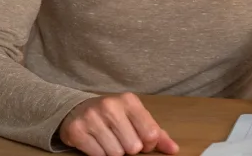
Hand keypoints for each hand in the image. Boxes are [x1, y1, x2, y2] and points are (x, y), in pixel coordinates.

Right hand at [59, 93, 179, 155]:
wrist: (76, 109)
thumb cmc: (113, 115)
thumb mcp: (135, 117)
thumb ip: (157, 133)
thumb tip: (174, 149)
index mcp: (130, 101)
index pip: (151, 133)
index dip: (148, 145)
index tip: (142, 141)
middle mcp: (111, 106)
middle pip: (133, 146)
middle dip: (129, 149)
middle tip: (121, 140)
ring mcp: (92, 118)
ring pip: (115, 153)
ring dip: (114, 152)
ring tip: (109, 141)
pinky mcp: (77, 130)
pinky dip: (99, 154)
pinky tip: (97, 143)